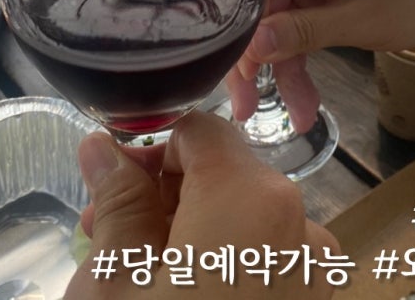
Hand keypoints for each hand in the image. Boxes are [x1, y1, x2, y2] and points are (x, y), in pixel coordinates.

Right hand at [65, 111, 339, 298]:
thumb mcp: (115, 276)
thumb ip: (117, 198)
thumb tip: (102, 144)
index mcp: (256, 197)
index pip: (202, 130)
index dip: (150, 146)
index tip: (112, 176)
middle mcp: (299, 222)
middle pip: (222, 173)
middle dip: (162, 190)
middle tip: (105, 225)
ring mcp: (312, 269)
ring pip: (240, 216)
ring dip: (188, 226)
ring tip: (133, 263)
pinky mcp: (310, 299)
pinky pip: (262, 255)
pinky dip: (222, 257)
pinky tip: (178, 282)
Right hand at [227, 0, 414, 130]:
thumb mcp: (361, 20)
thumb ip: (304, 31)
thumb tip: (252, 46)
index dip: (243, 43)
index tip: (239, 89)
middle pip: (264, 14)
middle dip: (260, 65)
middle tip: (248, 112)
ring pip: (282, 27)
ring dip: (286, 71)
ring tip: (299, 118)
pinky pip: (302, 26)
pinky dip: (304, 59)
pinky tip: (307, 98)